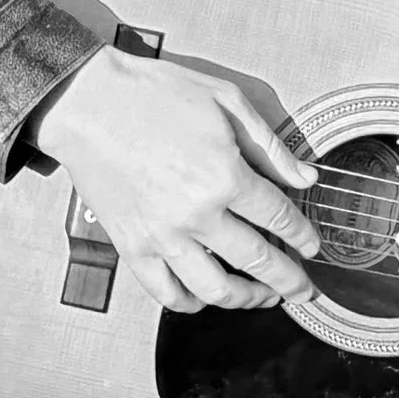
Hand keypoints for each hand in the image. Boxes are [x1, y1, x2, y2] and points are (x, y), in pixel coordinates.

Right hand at [32, 44, 319, 314]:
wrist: (86, 102)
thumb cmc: (153, 94)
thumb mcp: (224, 100)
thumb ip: (269, 145)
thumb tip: (306, 179)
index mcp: (225, 176)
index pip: (279, 218)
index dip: (302, 235)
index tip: (311, 246)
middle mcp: (197, 214)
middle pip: (258, 261)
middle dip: (289, 279)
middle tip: (303, 289)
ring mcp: (162, 236)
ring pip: (216, 290)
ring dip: (248, 299)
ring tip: (263, 297)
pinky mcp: (131, 246)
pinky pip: (166, 292)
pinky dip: (191, 303)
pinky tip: (206, 297)